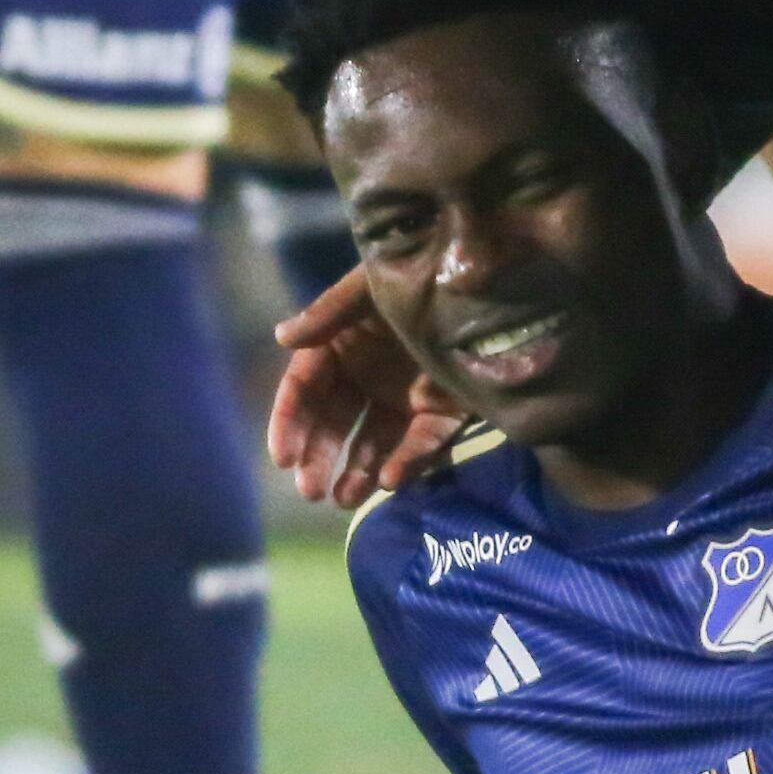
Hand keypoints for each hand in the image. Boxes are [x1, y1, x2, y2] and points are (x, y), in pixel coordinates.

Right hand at [266, 266, 461, 507]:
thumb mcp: (372, 287)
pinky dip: (408, 461)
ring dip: (358, 472)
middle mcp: (370, 374)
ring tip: (345, 500)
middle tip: (310, 492)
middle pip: (335, 422)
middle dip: (320, 457)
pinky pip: (425, 441)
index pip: (306, 388)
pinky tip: (391, 481)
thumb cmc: (422, 273)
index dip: (291, 422)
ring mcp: (407, 396)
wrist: (491, 279)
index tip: (282, 458)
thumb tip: (281, 337)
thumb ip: (330, 312)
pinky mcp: (446, 411)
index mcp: (344, 343)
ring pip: (376, 442)